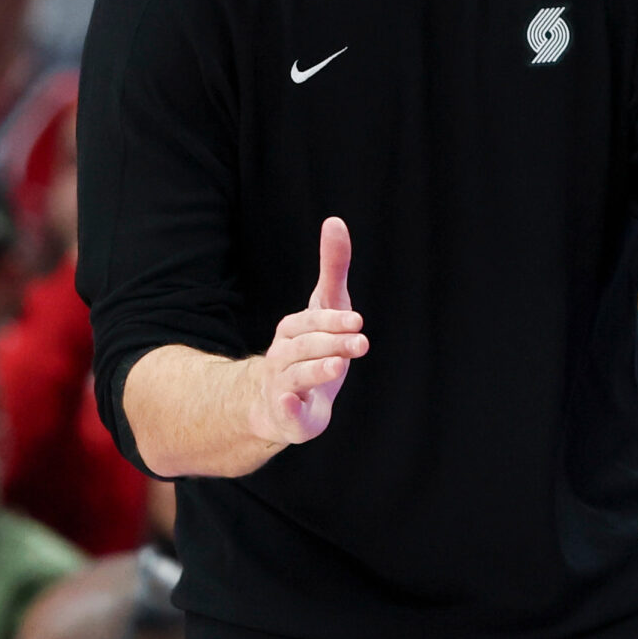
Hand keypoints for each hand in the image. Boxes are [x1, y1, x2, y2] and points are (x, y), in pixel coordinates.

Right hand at [245, 218, 362, 448]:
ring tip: (338, 367)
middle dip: (333, 345)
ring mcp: (283, 388)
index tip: (358, 321)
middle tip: (362, 344)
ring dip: (316, 370)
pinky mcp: (290, 418)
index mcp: (292, 331)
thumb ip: (333, 270)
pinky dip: (288, 408)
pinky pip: (286, 414)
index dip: (333, 321)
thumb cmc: (308, 349)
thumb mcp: (324, 309)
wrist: (275, 401)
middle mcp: (282, 357)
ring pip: (297, 377)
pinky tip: (295, 402)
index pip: (310, 321)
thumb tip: (335, 221)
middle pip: (305, 347)